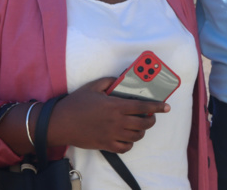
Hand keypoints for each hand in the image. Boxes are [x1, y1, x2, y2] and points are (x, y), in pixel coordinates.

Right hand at [48, 77, 169, 152]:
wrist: (60, 123)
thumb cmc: (76, 103)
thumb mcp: (93, 86)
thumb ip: (110, 81)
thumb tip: (122, 78)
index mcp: (116, 106)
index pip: (143, 107)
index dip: (157, 107)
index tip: (166, 107)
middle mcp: (117, 121)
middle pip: (144, 124)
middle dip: (152, 120)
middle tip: (151, 116)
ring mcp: (112, 134)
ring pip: (136, 136)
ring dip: (142, 131)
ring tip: (140, 126)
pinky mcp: (105, 144)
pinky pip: (125, 148)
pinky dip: (130, 143)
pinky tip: (128, 137)